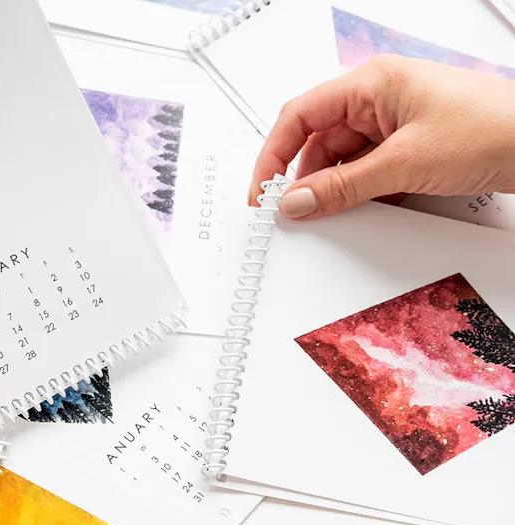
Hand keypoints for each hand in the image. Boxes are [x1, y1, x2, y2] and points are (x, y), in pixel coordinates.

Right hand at [249, 55, 514, 218]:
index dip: (273, 155)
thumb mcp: (404, 164)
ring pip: (343, 159)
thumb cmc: (495, 128)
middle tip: (294, 211)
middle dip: (305, 178)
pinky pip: (368, 171)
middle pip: (318, 141)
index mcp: (371, 83)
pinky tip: (362, 209)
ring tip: (333, 213)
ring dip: (335, 189)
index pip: (299, 116)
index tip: (262, 191)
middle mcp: (380, 98)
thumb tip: (296, 201)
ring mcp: (396, 123)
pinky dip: (360, 193)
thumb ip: (341, 187)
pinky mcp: (412, 147)